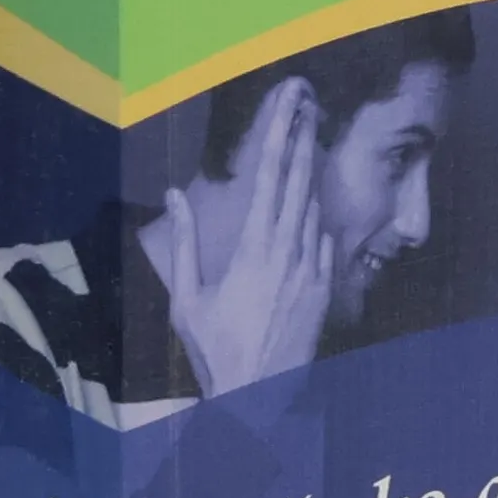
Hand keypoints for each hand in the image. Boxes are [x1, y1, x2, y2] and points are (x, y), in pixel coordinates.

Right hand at [164, 78, 333, 396]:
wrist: (258, 396)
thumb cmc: (215, 349)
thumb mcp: (187, 297)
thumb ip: (184, 241)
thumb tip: (173, 194)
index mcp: (253, 248)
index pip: (269, 177)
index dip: (279, 133)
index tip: (290, 101)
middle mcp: (289, 252)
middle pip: (300, 181)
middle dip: (303, 137)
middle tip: (307, 103)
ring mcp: (311, 271)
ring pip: (313, 209)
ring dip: (308, 176)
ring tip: (306, 144)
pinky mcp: (323, 290)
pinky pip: (322, 243)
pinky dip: (313, 223)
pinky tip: (306, 214)